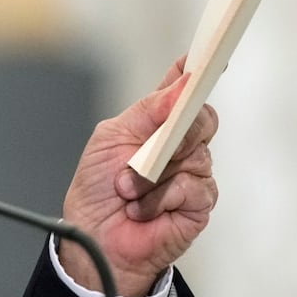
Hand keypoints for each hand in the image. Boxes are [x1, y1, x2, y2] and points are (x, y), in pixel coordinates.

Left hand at [59, 59, 218, 296]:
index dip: (195, 73)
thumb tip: (182, 86)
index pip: (184, 91)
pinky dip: (160, 197)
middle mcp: (181, 145)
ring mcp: (194, 173)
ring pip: (194, 155)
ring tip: (126, 190)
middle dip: (176, 129)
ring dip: (151, 174)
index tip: (202, 58)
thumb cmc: (98, 190)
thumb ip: (148, 111)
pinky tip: (141, 209)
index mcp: (158, 124)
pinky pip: (192, 187)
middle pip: (202, 118)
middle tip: (149, 146)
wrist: (94, 238)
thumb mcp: (111, 139)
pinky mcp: (199, 203)